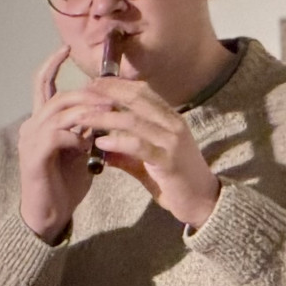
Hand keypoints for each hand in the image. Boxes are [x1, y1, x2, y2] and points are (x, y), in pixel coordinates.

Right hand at [17, 45, 100, 241]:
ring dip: (87, 111)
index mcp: (43, 121)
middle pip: (59, 97)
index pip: (43, 85)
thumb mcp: (81, 150)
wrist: (50, 213)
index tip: (66, 48)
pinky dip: (76, 135)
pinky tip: (90, 144)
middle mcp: (32, 125)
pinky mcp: (35, 156)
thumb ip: (88, 129)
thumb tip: (106, 111)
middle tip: (111, 95)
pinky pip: (57, 135)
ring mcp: (31, 140)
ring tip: (109, 113)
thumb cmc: (66, 182)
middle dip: (87, 94)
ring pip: (59, 112)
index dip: (52, 66)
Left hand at [66, 76, 219, 226]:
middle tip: (83, 92)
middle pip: (137, 99)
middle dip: (107, 93)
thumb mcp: (149, 161)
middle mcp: (174, 125)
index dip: (117, 84)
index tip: (94, 83)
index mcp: (171, 120)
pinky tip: (100, 143)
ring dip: (104, 118)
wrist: (203, 201)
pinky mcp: (168, 161)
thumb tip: (99, 145)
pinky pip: (138, 146)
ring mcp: (172, 142)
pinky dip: (117, 142)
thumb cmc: (177, 180)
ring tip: (82, 118)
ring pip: (133, 121)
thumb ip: (126, 151)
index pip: (143, 92)